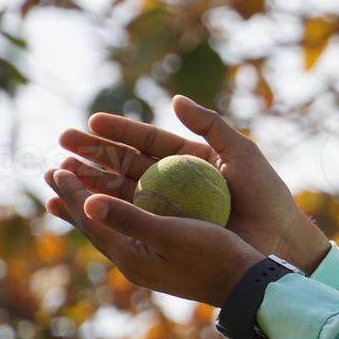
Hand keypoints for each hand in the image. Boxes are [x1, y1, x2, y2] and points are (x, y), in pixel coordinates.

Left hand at [44, 167, 265, 305]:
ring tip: (75, 192)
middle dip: (73, 198)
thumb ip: (130, 219)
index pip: (91, 218)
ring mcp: (149, 263)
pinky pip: (129, 233)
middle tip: (52, 173)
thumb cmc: (213, 255)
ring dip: (92, 206)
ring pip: (110, 229)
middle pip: (94, 225)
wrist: (245, 285)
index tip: (56, 166)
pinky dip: (116, 215)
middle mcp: (133, 261)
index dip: (73, 191)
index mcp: (130, 254)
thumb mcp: (172, 233)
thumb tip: (89, 201)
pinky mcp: (164, 261)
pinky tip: (121, 211)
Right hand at [48, 95, 329, 272]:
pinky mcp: (166, 232)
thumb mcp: (242, 153)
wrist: (278, 239)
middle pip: (126, 164)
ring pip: (121, 192)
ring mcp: (168, 209)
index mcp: (190, 160)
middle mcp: (174, 182)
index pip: (147, 142)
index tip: (91, 122)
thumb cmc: (266, 194)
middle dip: (93, 153)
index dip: (119, 132)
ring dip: (89, 181)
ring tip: (59, 172)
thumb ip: (211, 125)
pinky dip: (104, 213)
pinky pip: (130, 220)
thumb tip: (175, 99)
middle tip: (62, 144)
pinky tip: (78, 206)